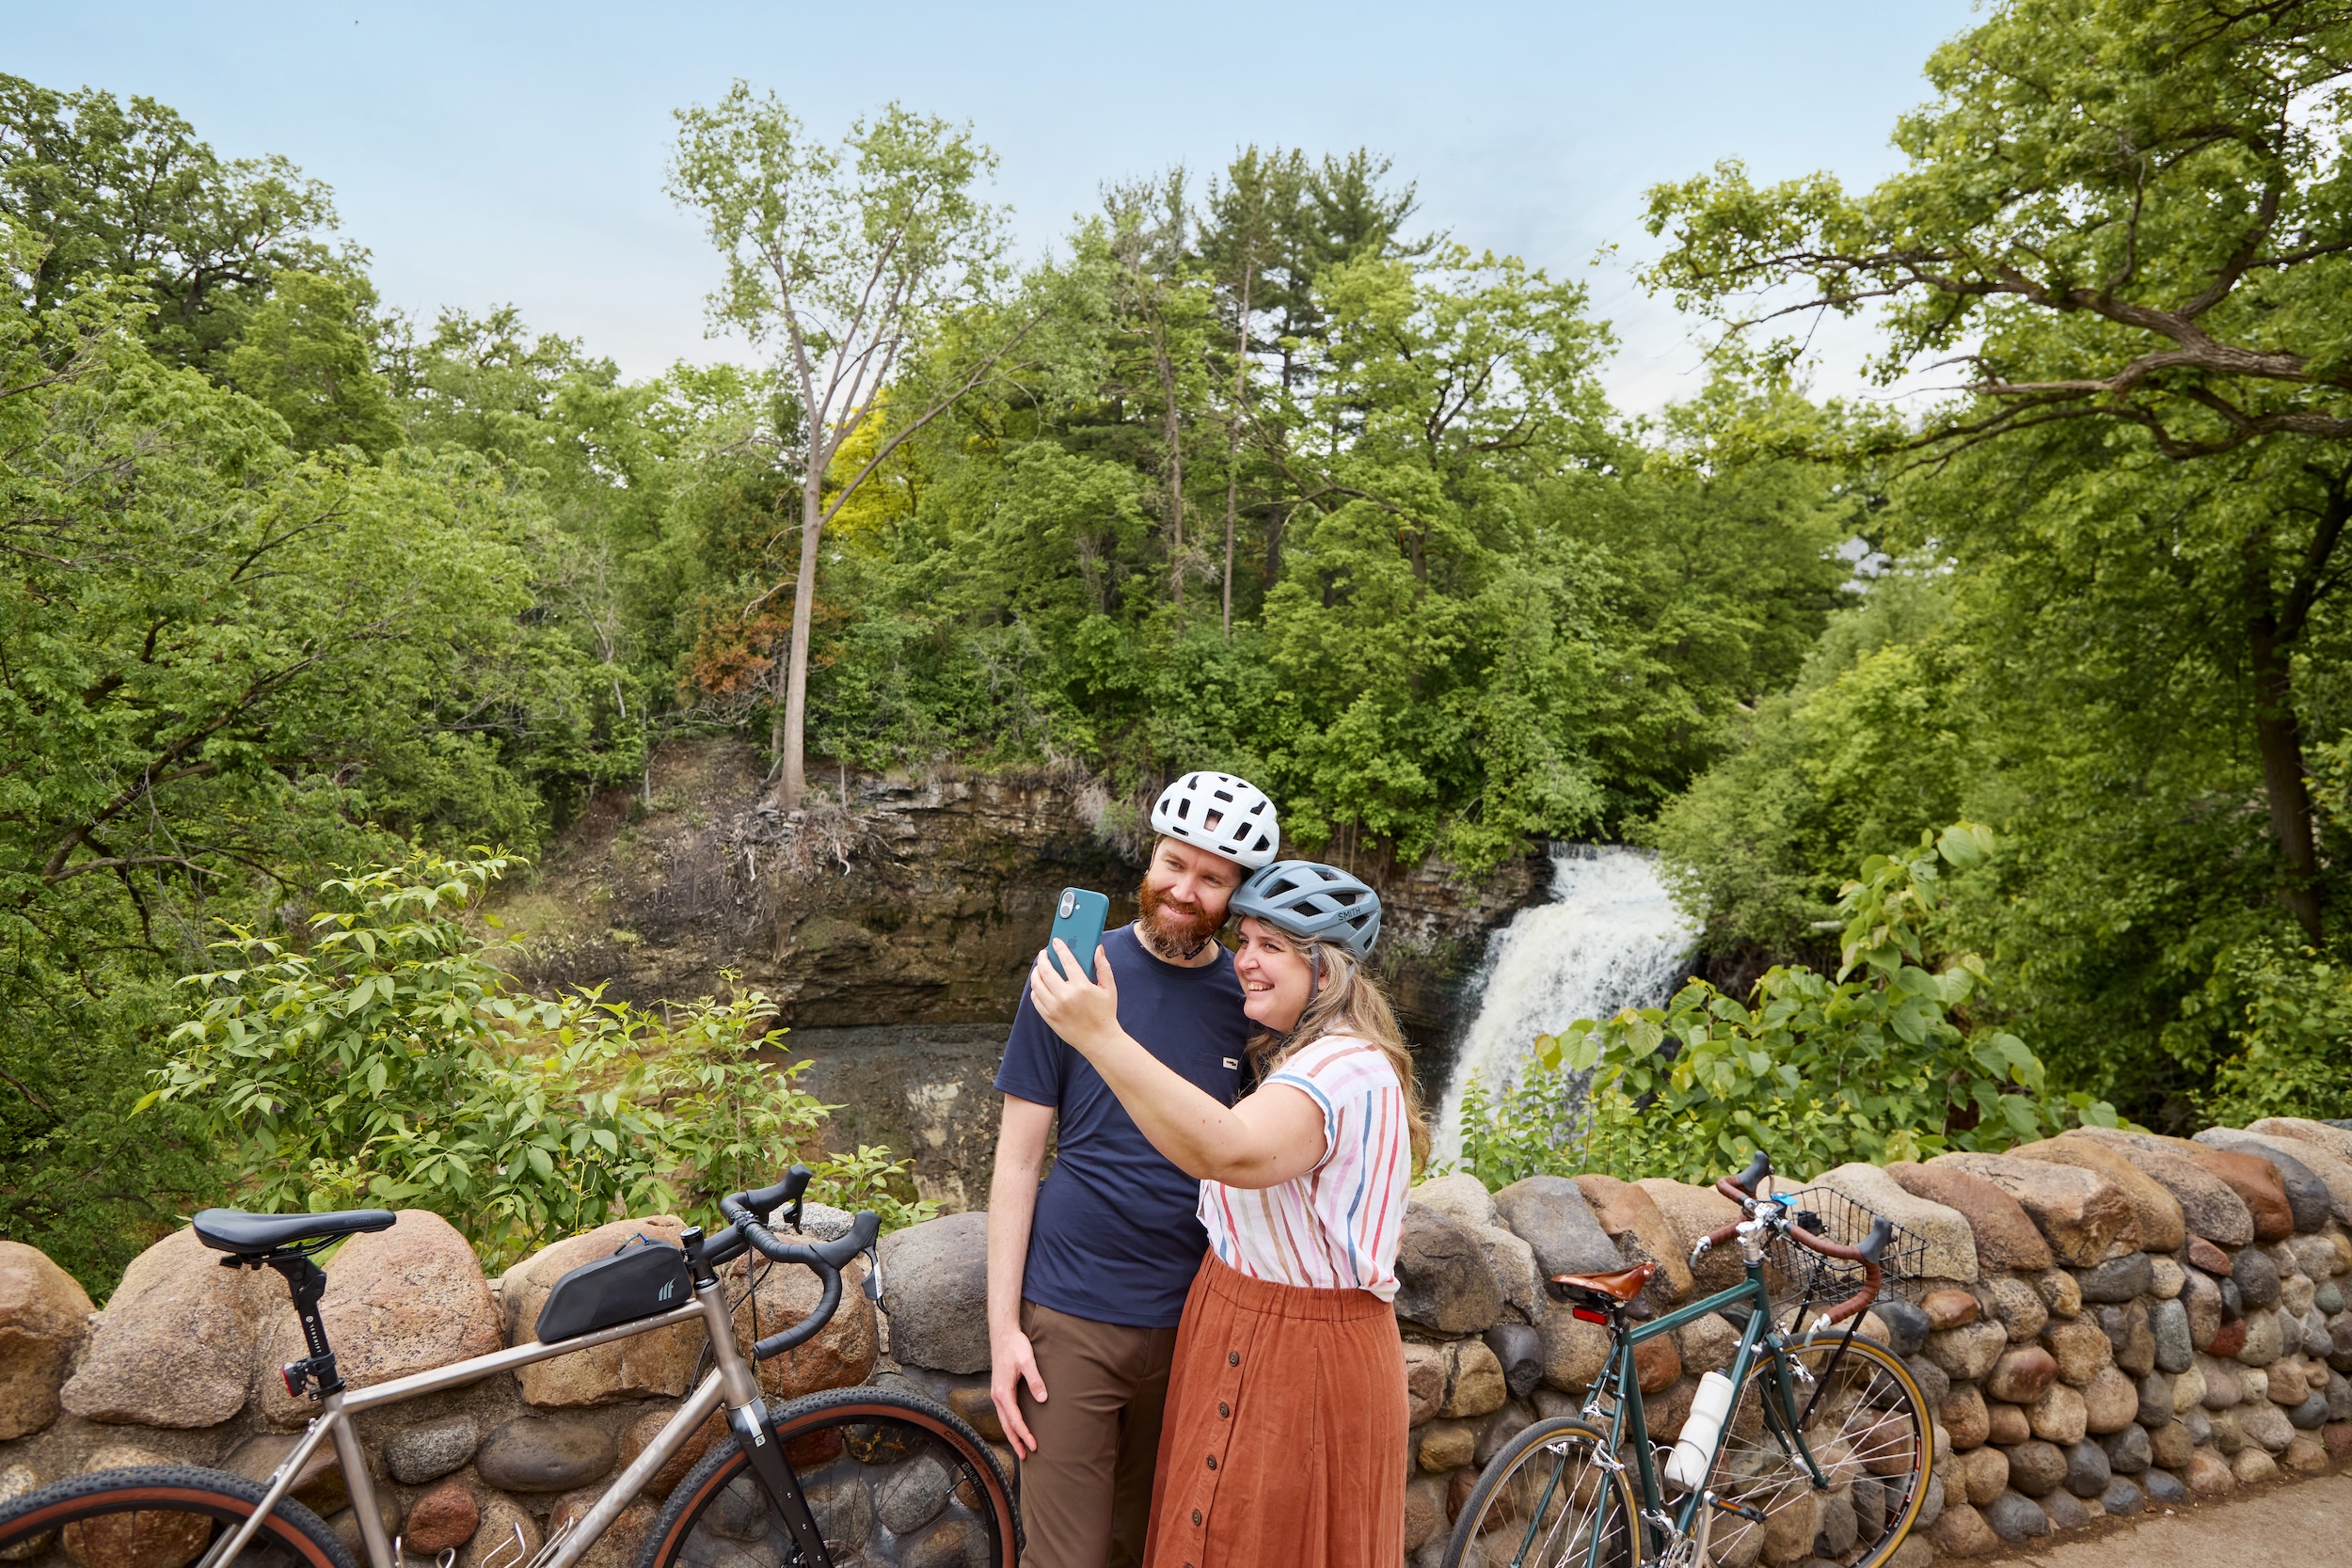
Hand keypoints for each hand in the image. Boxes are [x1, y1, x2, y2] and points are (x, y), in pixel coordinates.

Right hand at [990, 1325, 1046, 1456]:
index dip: (1025, 1434)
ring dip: (1012, 1434)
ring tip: (1021, 1446)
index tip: (1034, 1446)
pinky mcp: (1000, 1389)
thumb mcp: (1027, 1361)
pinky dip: (1010, 1423)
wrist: (1003, 1334)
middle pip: (1006, 1425)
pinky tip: (1016, 1426)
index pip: (1015, 1420)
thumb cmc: (1015, 1346)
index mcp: (1003, 1392)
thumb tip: (1042, 1399)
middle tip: (1026, 1456)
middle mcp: (997, 1395)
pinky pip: (1004, 1412)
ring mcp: (997, 1393)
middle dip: (1015, 1441)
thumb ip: (1035, 1380)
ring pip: (1003, 1419)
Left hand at [1028, 940, 1121, 1053]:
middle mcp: (1065, 996)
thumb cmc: (1105, 1013)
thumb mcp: (1109, 989)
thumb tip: (1098, 948)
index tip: (1056, 942)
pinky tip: (1039, 985)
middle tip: (1044, 954)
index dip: (1060, 948)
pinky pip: (1035, 999)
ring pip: (1037, 984)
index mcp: (1081, 986)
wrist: (1099, 1040)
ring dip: (1036, 972)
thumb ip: (1103, 967)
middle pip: (1046, 971)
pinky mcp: (1048, 1017)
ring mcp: (1054, 1008)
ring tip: (1039, 968)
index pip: (1066, 960)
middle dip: (1043, 959)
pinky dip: (1035, 990)